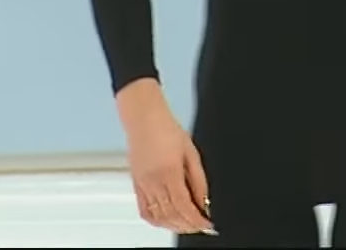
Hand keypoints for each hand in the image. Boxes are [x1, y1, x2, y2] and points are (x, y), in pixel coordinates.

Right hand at [119, 85, 213, 235]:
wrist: (144, 118)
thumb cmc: (167, 129)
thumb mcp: (191, 152)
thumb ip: (199, 180)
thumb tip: (205, 202)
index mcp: (169, 172)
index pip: (184, 207)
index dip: (197, 221)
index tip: (208, 225)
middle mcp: (153, 182)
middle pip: (172, 215)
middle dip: (188, 226)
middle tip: (201, 227)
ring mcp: (143, 185)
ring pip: (158, 217)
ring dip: (174, 226)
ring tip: (188, 226)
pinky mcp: (136, 185)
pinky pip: (145, 211)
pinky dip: (157, 221)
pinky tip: (168, 221)